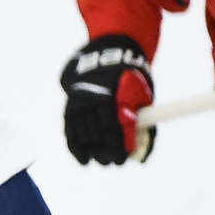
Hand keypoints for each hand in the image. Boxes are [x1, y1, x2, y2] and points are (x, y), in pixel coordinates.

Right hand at [60, 34, 154, 164]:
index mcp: (114, 97)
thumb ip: (144, 125)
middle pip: (97, 135)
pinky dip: (76, 148)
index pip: (114, 130)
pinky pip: (70, 131)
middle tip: (111, 162)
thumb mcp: (144, 97)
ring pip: (83, 135)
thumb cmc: (133, 79)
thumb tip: (141, 156)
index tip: (122, 159)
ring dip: (91, 151)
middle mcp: (94, 100)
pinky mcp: (71, 105)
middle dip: (104, 153)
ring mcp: (80, 102)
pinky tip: (83, 159)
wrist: (110, 51)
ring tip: (99, 160)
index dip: (117, 148)